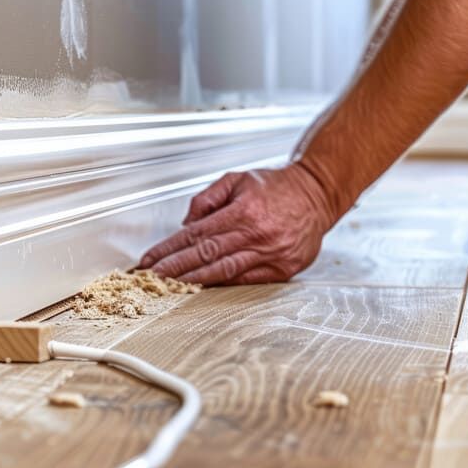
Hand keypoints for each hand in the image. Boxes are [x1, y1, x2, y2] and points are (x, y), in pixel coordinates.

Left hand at [138, 164, 338, 285]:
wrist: (318, 194)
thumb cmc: (277, 186)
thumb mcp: (238, 179)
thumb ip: (208, 198)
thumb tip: (186, 223)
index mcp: (243, 211)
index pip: (196, 235)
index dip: (169, 250)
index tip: (150, 260)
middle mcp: (256, 234)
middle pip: (206, 256)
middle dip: (175, 269)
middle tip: (152, 279)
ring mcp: (271, 254)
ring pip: (224, 272)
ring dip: (194, 281)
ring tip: (171, 287)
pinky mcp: (282, 269)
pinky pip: (247, 281)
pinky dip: (223, 285)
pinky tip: (203, 288)